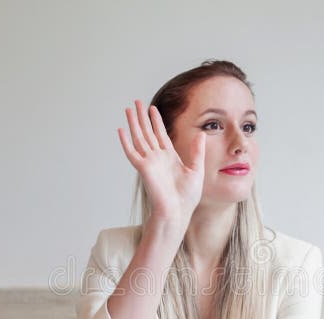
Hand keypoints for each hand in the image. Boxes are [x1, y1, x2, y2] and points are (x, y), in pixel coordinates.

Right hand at [118, 100, 204, 228]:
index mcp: (169, 157)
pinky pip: (132, 153)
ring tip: (129, 109)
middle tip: (136, 102)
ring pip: (139, 138)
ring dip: (133, 124)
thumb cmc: (187, 197)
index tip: (152, 108)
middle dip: (142, 117)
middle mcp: (157, 158)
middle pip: (147, 133)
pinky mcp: (143, 169)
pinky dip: (126, 142)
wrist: (178, 211)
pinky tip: (121, 130)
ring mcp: (149, 162)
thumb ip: (197, 151)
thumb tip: (201, 134)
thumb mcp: (196, 169)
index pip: (160, 134)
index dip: (156, 121)